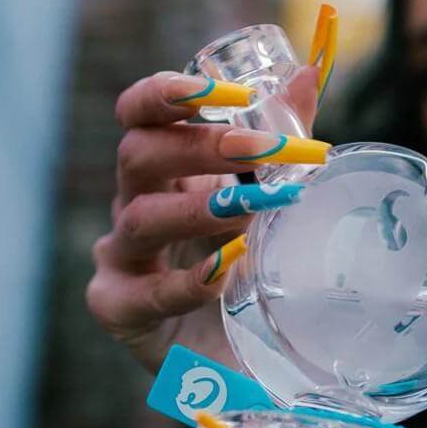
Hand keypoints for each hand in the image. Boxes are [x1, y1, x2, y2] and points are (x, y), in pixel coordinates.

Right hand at [86, 68, 320, 371]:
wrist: (238, 352)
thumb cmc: (248, 264)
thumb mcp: (266, 200)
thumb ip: (279, 144)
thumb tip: (308, 75)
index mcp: (167, 171)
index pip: (142, 115)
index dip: (168, 94)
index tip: (225, 92)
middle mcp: (137, 204)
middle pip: (138, 155)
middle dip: (199, 148)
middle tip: (259, 149)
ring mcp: (122, 257)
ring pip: (140, 218)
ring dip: (199, 209)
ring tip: (252, 208)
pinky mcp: (118, 308)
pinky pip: (141, 294)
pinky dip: (183, 283)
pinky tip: (223, 274)